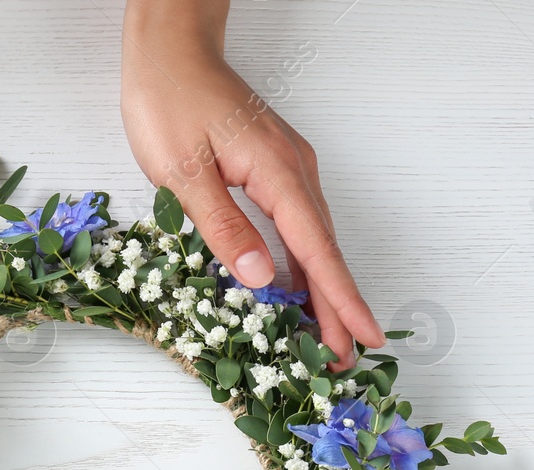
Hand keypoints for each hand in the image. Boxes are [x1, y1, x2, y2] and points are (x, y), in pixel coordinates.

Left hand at [120, 2, 384, 370]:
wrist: (170, 48)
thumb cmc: (169, 100)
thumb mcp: (182, 171)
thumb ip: (223, 226)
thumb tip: (261, 278)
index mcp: (277, 174)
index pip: (317, 250)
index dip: (341, 298)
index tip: (364, 336)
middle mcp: (294, 172)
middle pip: (324, 251)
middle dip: (338, 306)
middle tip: (345, 357)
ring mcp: (289, 169)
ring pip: (315, 239)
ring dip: (324, 288)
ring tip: (329, 336)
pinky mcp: (276, 169)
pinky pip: (299, 225)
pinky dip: (305, 262)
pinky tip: (298, 289)